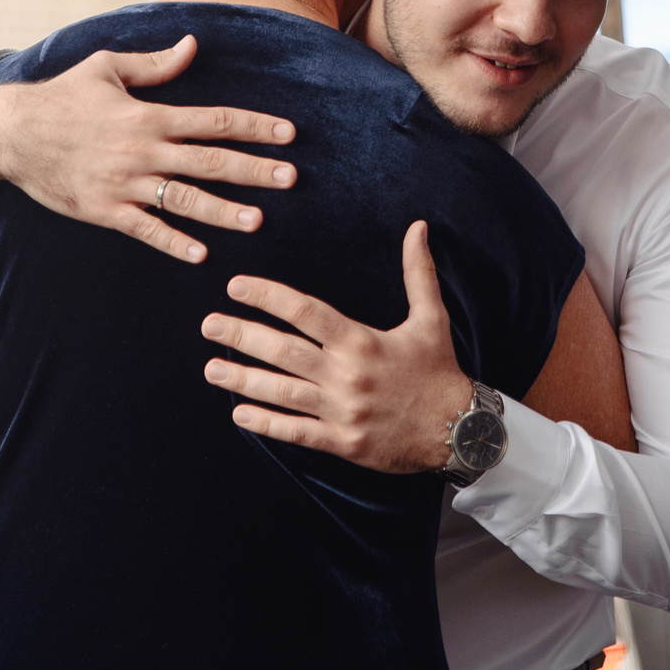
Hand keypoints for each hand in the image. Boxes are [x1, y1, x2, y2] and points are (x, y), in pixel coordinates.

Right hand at [0, 34, 296, 264]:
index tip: (288, 133)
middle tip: (291, 178)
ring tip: (258, 221)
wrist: (12, 132)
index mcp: (149, 114)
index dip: (254, 126)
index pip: (214, 120)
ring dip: (223, 211)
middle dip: (254, 170)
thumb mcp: (107, 68)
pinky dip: (173, 242)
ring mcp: (124, 183)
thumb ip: (155, 64)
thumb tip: (193, 46)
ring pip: (184, 199)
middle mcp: (142, 150)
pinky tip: (201, 253)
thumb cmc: (62, 97)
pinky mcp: (104, 210)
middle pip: (210, 161)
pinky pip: (146, 229)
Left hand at [200, 222, 471, 474]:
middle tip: (209, 324)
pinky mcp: (343, 442)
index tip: (237, 287)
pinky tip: (239, 413)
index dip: (268, 297)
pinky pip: (297, 432)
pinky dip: (267, 424)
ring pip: (282, 392)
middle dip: (242, 335)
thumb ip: (418, 272)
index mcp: (362, 341)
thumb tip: (417, 227)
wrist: (460, 430)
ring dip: (243, 379)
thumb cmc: (440, 370)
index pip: (305, 312)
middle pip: (284, 350)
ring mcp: (342, 411)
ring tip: (211, 368)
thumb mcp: (431, 318)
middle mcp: (347, 375)